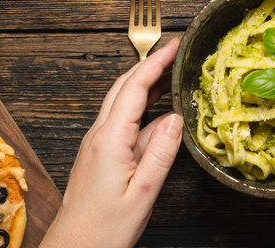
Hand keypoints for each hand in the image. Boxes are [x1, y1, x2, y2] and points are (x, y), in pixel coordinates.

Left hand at [41, 39, 182, 247]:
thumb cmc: (103, 230)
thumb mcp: (143, 193)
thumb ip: (161, 153)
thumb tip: (177, 118)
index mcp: (110, 139)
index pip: (135, 87)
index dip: (156, 61)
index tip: (176, 46)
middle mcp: (99, 135)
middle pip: (125, 87)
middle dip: (151, 65)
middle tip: (177, 54)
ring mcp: (97, 144)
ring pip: (122, 102)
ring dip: (147, 85)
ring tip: (174, 77)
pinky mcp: (99, 155)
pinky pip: (122, 121)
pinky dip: (143, 108)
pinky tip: (160, 115)